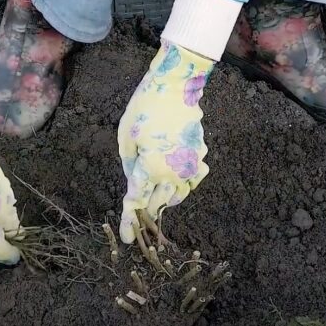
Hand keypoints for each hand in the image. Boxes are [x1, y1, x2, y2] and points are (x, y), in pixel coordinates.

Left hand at [117, 41, 214, 243]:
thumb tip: (135, 183)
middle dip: (146, 213)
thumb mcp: (126, 137)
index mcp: (150, 168)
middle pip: (157, 202)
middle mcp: (173, 171)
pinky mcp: (200, 155)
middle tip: (137, 224)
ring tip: (156, 204)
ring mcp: (190, 164)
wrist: (175, 86)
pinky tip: (175, 183)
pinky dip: (185, 185)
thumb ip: (130, 166)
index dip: (129, 222)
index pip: (137, 202)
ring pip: (179, 194)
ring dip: (165, 200)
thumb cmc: (144, 108)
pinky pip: (194, 178)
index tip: (126, 239)